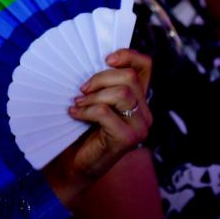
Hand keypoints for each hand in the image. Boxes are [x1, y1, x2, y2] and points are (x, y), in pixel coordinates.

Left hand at [43, 49, 152, 205]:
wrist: (73, 163)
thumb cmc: (80, 128)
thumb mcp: (92, 99)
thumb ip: (100, 83)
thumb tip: (93, 58)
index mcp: (138, 99)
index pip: (146, 66)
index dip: (129, 55)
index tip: (106, 59)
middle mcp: (145, 112)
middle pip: (130, 77)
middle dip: (101, 78)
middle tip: (82, 90)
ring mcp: (140, 127)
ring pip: (122, 93)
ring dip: (93, 96)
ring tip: (78, 104)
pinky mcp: (128, 139)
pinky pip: (105, 112)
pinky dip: (85, 111)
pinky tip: (74, 115)